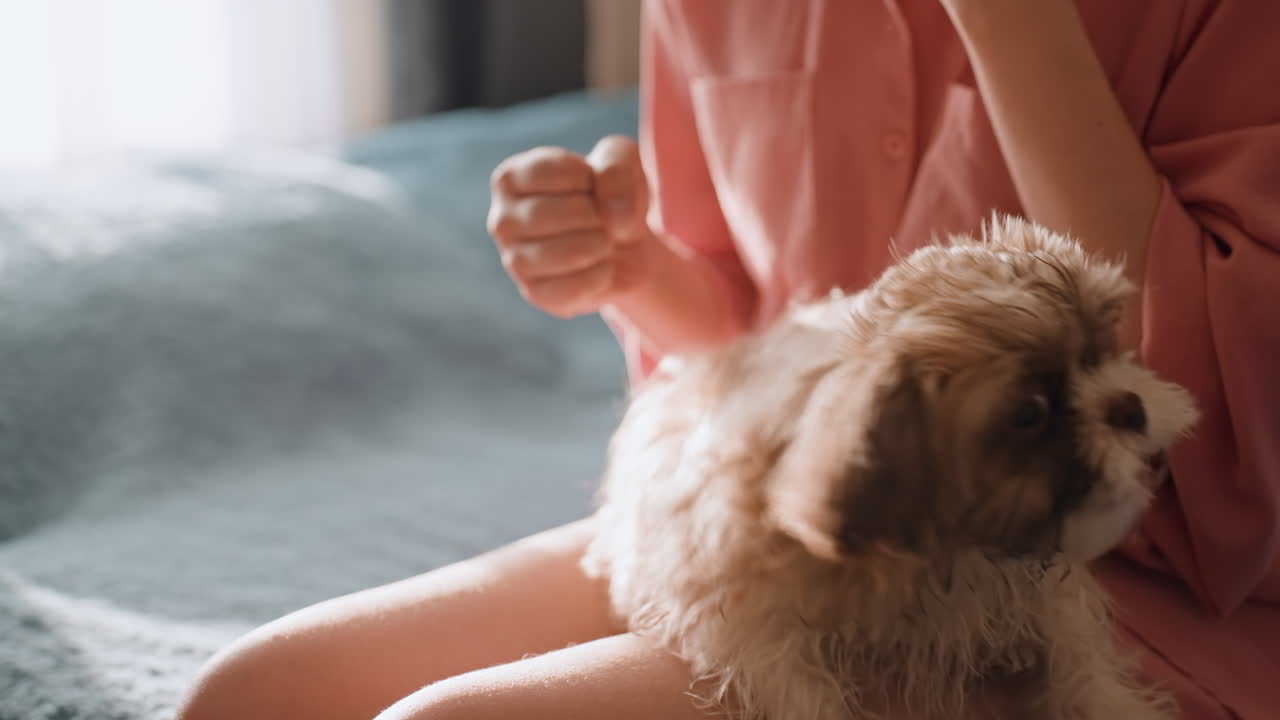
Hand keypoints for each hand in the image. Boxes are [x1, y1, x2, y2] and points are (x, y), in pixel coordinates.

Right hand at [486, 135, 654, 317]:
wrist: (626, 244)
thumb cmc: (613, 195)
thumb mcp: (623, 160)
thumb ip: (617, 165)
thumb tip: (614, 215)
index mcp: (510, 179)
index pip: (542, 173)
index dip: (584, 179)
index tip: (594, 186)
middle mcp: (502, 220)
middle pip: (543, 214)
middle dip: (591, 215)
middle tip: (603, 219)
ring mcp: (513, 260)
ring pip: (552, 255)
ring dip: (596, 246)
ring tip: (605, 241)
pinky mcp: (535, 293)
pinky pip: (566, 289)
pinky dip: (598, 277)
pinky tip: (604, 267)